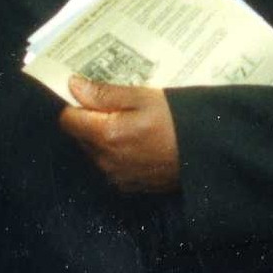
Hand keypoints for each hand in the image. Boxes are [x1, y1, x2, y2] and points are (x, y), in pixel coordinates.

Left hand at [57, 76, 180, 193]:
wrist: (204, 153)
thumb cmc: (175, 120)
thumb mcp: (141, 97)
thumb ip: (104, 94)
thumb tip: (73, 86)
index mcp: (105, 135)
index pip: (68, 120)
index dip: (76, 105)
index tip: (92, 96)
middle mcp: (104, 161)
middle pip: (80, 137)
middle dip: (91, 121)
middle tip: (118, 107)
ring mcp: (116, 177)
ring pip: (94, 152)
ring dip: (103, 138)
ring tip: (132, 125)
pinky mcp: (128, 186)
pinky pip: (110, 166)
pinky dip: (116, 154)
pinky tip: (137, 144)